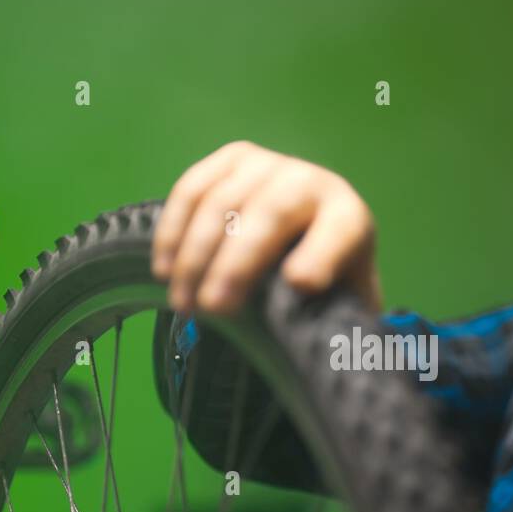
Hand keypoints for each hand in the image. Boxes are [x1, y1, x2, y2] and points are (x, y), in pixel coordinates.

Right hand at [152, 141, 381, 314]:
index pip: (340, 233)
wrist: (303, 234)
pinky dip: (173, 231)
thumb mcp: (338, 305)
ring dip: (195, 255)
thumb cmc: (321, 282)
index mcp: (348, 220)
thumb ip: (335, 324)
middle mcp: (310, 182)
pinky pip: (192, 190)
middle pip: (271, 213)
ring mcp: (266, 164)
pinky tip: (163, 270)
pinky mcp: (229, 160)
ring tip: (183, 302)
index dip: (320, 255)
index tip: (301, 284)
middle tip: (213, 308)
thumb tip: (318, 351)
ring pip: (222, 201)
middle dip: (238, 262)